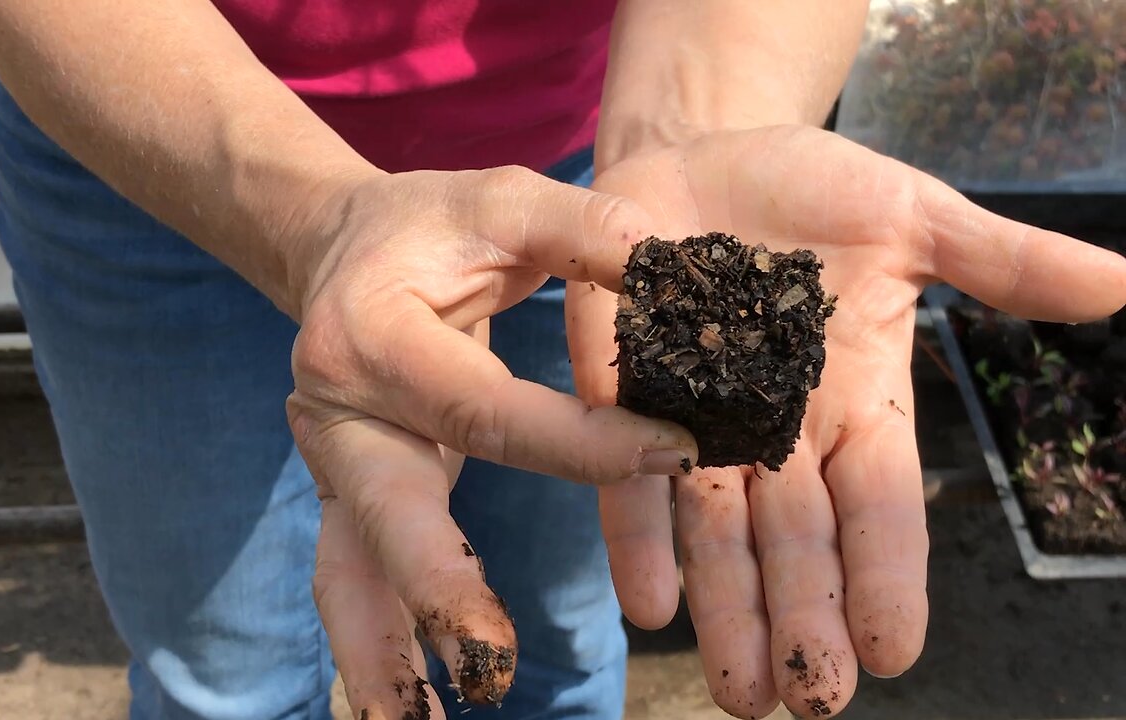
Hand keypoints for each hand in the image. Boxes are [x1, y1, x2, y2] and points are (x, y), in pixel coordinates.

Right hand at [285, 166, 698, 718]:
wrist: (343, 252)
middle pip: (386, 507)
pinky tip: (410, 702)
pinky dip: (376, 640)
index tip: (677, 458)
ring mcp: (330, 458)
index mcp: (374, 330)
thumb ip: (582, 229)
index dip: (580, 443)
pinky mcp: (344, 492)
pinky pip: (351, 575)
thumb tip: (673, 270)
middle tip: (490, 668)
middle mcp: (336, 403)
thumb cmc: (434, 228)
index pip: (484, 408)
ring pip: (346, 566)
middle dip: (438, 590)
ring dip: (382, 649)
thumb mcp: (503, 201)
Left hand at [568, 126, 1125, 717]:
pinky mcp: (624, 388)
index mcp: (856, 399)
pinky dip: (640, 537)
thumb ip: (999, 261)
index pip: (880, 504)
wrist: (701, 153)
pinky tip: (652, 603)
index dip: (886, 574)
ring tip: (740, 688)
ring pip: (719, 530)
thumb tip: (1120, 286)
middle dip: (803, 616)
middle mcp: (778, 428)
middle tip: (806, 697)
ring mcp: (696, 413)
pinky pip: (629, 473)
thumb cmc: (810, 187)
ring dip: (727, 609)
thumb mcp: (911, 216)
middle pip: (797, 540)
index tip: (893, 650)